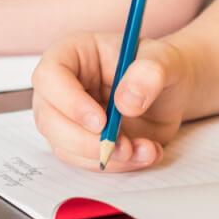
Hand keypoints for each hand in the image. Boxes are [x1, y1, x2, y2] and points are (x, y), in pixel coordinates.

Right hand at [32, 32, 190, 172]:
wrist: (170, 92)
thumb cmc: (158, 67)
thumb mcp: (164, 59)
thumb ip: (149, 74)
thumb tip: (127, 103)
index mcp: (71, 54)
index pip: (49, 75)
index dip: (69, 101)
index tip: (101, 121)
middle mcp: (61, 86)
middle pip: (48, 118)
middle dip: (85, 141)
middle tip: (122, 146)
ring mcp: (67, 117)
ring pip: (64, 146)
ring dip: (104, 156)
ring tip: (143, 149)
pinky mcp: (80, 141)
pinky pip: (85, 161)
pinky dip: (116, 164)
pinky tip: (145, 152)